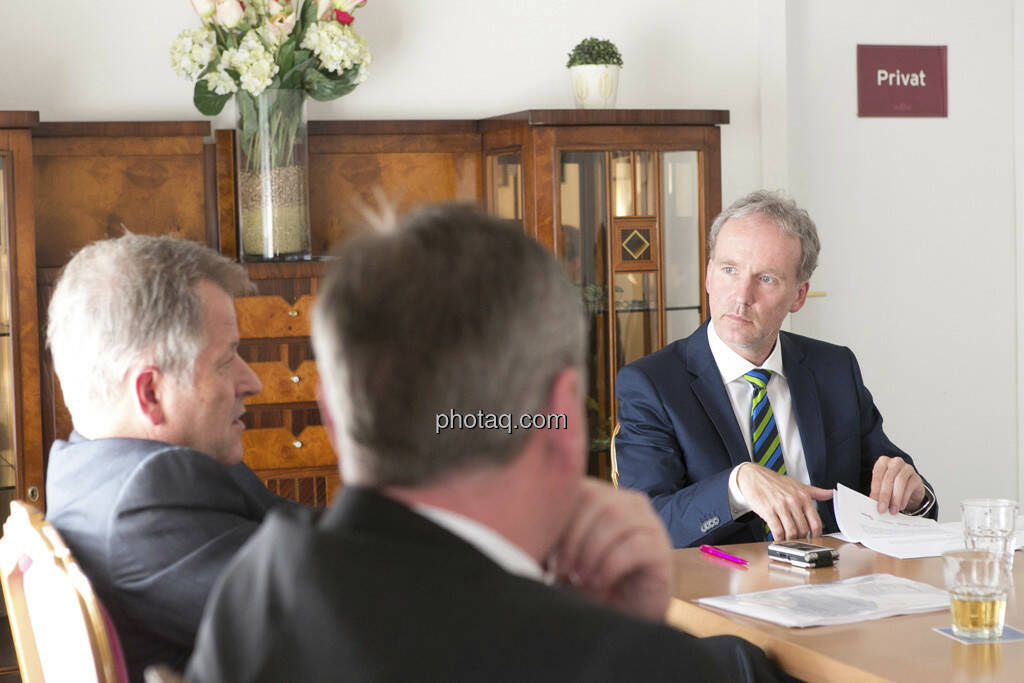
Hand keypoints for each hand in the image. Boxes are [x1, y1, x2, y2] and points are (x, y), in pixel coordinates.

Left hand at [552, 478, 671, 621]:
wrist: (622, 618)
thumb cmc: (587, 582)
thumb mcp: (562, 554)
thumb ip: (550, 535)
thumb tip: (521, 530)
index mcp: (600, 495)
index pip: (576, 487)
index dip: (557, 518)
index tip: (541, 551)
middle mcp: (627, 502)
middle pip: (596, 500)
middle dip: (572, 537)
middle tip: (560, 570)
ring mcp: (649, 523)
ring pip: (616, 518)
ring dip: (590, 551)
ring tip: (579, 577)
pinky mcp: (661, 549)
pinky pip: (635, 545)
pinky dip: (609, 565)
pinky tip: (598, 583)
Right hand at [735, 463, 833, 539]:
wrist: (754, 476)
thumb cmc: (775, 482)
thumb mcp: (798, 485)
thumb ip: (816, 492)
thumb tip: (831, 493)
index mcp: (803, 496)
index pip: (815, 522)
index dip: (816, 534)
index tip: (813, 537)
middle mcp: (793, 501)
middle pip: (803, 529)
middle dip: (801, 537)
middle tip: (798, 538)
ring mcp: (780, 506)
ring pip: (791, 532)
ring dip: (790, 539)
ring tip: (788, 538)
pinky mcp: (768, 511)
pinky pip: (777, 531)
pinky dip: (779, 537)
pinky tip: (778, 536)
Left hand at [869, 455, 924, 513]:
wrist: (910, 488)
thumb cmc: (892, 485)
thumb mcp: (882, 486)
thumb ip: (877, 492)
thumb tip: (873, 503)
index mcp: (882, 462)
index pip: (877, 475)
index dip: (875, 489)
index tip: (873, 501)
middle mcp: (895, 463)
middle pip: (888, 479)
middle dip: (884, 496)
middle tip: (882, 508)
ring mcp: (907, 468)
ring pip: (899, 482)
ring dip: (895, 498)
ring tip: (892, 510)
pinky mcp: (916, 477)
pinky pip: (909, 487)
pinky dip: (904, 499)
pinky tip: (901, 506)